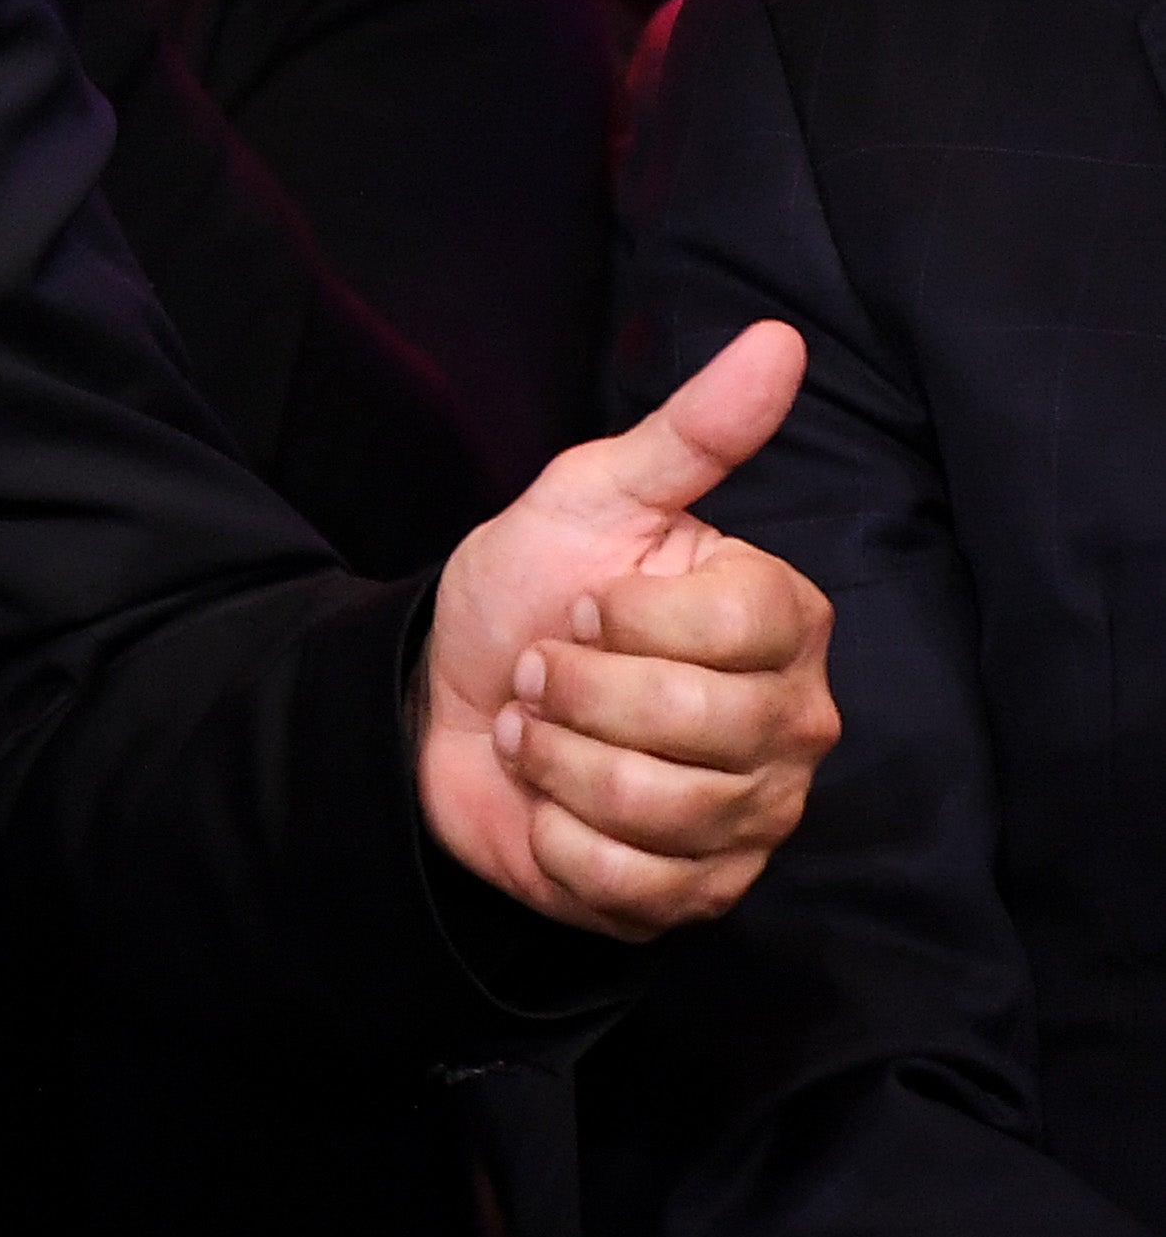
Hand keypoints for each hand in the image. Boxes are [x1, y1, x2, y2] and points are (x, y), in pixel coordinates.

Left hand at [417, 321, 837, 939]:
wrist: (443, 702)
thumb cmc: (524, 594)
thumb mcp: (587, 497)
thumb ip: (689, 432)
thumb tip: (779, 341)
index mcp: (782, 622)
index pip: (731, 630)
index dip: (623, 616)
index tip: (581, 603)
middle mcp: (793, 723)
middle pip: (692, 723)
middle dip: (572, 690)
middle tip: (541, 671)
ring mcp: (755, 817)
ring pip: (657, 806)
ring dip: (553, 761)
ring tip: (535, 729)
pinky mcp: (700, 894)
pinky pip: (629, 881)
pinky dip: (553, 836)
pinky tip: (544, 801)